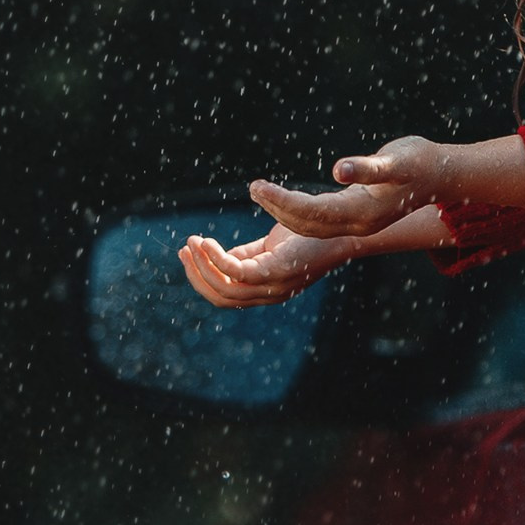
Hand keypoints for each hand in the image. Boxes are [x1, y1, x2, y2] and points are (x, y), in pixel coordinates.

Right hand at [178, 223, 353, 308]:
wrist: (339, 227)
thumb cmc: (307, 235)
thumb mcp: (269, 246)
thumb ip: (245, 253)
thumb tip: (215, 254)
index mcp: (265, 290)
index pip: (225, 294)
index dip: (201, 277)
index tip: (185, 253)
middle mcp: (269, 294)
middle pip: (221, 297)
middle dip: (197, 275)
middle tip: (184, 250)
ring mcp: (273, 287)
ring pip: (225, 289)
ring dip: (202, 267)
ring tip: (192, 243)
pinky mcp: (277, 273)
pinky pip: (237, 273)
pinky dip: (217, 259)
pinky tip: (207, 243)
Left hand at [249, 136, 447, 240]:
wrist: (445, 176)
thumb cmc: (421, 162)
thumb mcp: (397, 160)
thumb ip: (368, 167)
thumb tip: (340, 170)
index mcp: (363, 213)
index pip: (312, 213)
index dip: (283, 202)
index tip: (258, 188)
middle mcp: (359, 224)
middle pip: (308, 224)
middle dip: (278, 208)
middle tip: (253, 188)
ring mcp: (359, 223)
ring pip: (312, 226)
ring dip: (284, 212)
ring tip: (261, 193)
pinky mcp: (359, 214)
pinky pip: (321, 219)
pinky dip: (298, 211)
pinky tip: (285, 200)